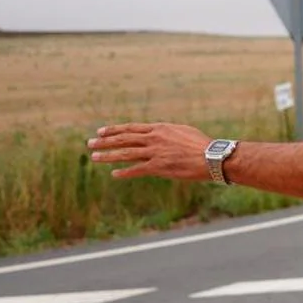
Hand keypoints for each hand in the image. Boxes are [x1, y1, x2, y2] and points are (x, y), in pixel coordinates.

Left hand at [87, 123, 212, 180]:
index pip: (131, 128)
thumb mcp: (183, 131)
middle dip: (105, 141)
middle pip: (124, 139)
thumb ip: (167, 133)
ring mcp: (155, 153)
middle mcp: (154, 139)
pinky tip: (114, 174)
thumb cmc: (202, 145)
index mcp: (159, 128)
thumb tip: (160, 134)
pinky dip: (124, 172)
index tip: (101, 131)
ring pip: (126, 153)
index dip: (114, 130)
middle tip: (90, 143)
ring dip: (108, 155)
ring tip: (94, 157)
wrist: (212, 157)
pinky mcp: (159, 167)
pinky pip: (137, 170)